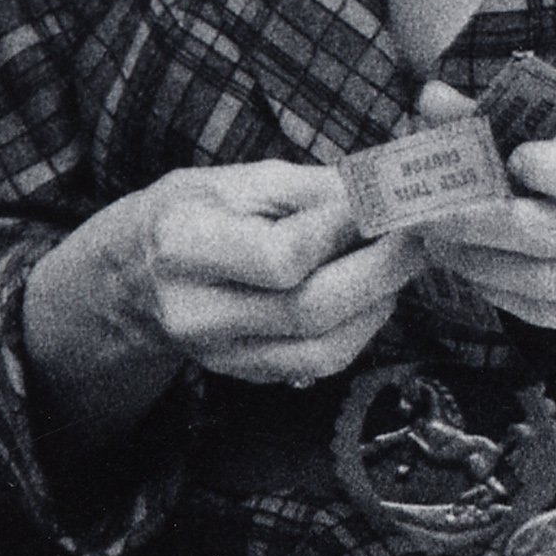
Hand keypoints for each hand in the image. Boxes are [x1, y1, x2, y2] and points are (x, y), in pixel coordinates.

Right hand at [35, 161, 416, 393]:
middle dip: (380, 270)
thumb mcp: (239, 179)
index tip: (384, 200)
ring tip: (402, 264)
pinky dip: (360, 331)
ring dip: (379, 306)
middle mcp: (197, 312)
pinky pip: (318, 365)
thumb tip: (383, 194)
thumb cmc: (194, 211)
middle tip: (418, 235)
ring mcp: (219, 354)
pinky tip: (375, 294)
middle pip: (310, 309)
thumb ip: (310, 189)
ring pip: (323, 350)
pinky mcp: (245, 375)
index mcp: (185, 245)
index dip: (344, 229)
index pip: (281, 255)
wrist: (136, 275)